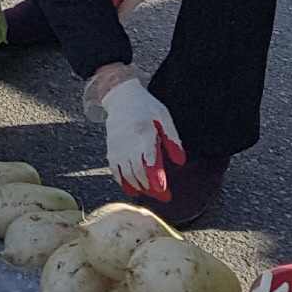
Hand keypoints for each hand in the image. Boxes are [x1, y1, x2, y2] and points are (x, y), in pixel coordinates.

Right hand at [98, 70, 187, 201]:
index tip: (164, 191)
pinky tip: (132, 189)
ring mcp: (118, 147)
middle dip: (151, 188)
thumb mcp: (163, 116)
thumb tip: (180, 161)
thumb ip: (172, 139)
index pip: (150, 162)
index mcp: (144, 133)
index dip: (156, 179)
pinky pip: (115, 171)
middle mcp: (129, 143)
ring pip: (127, 174)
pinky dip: (123, 182)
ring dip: (139, 187)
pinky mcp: (111, 149)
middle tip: (163, 196)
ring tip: (150, 192)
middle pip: (139, 172)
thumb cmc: (145, 106)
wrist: (121, 96)